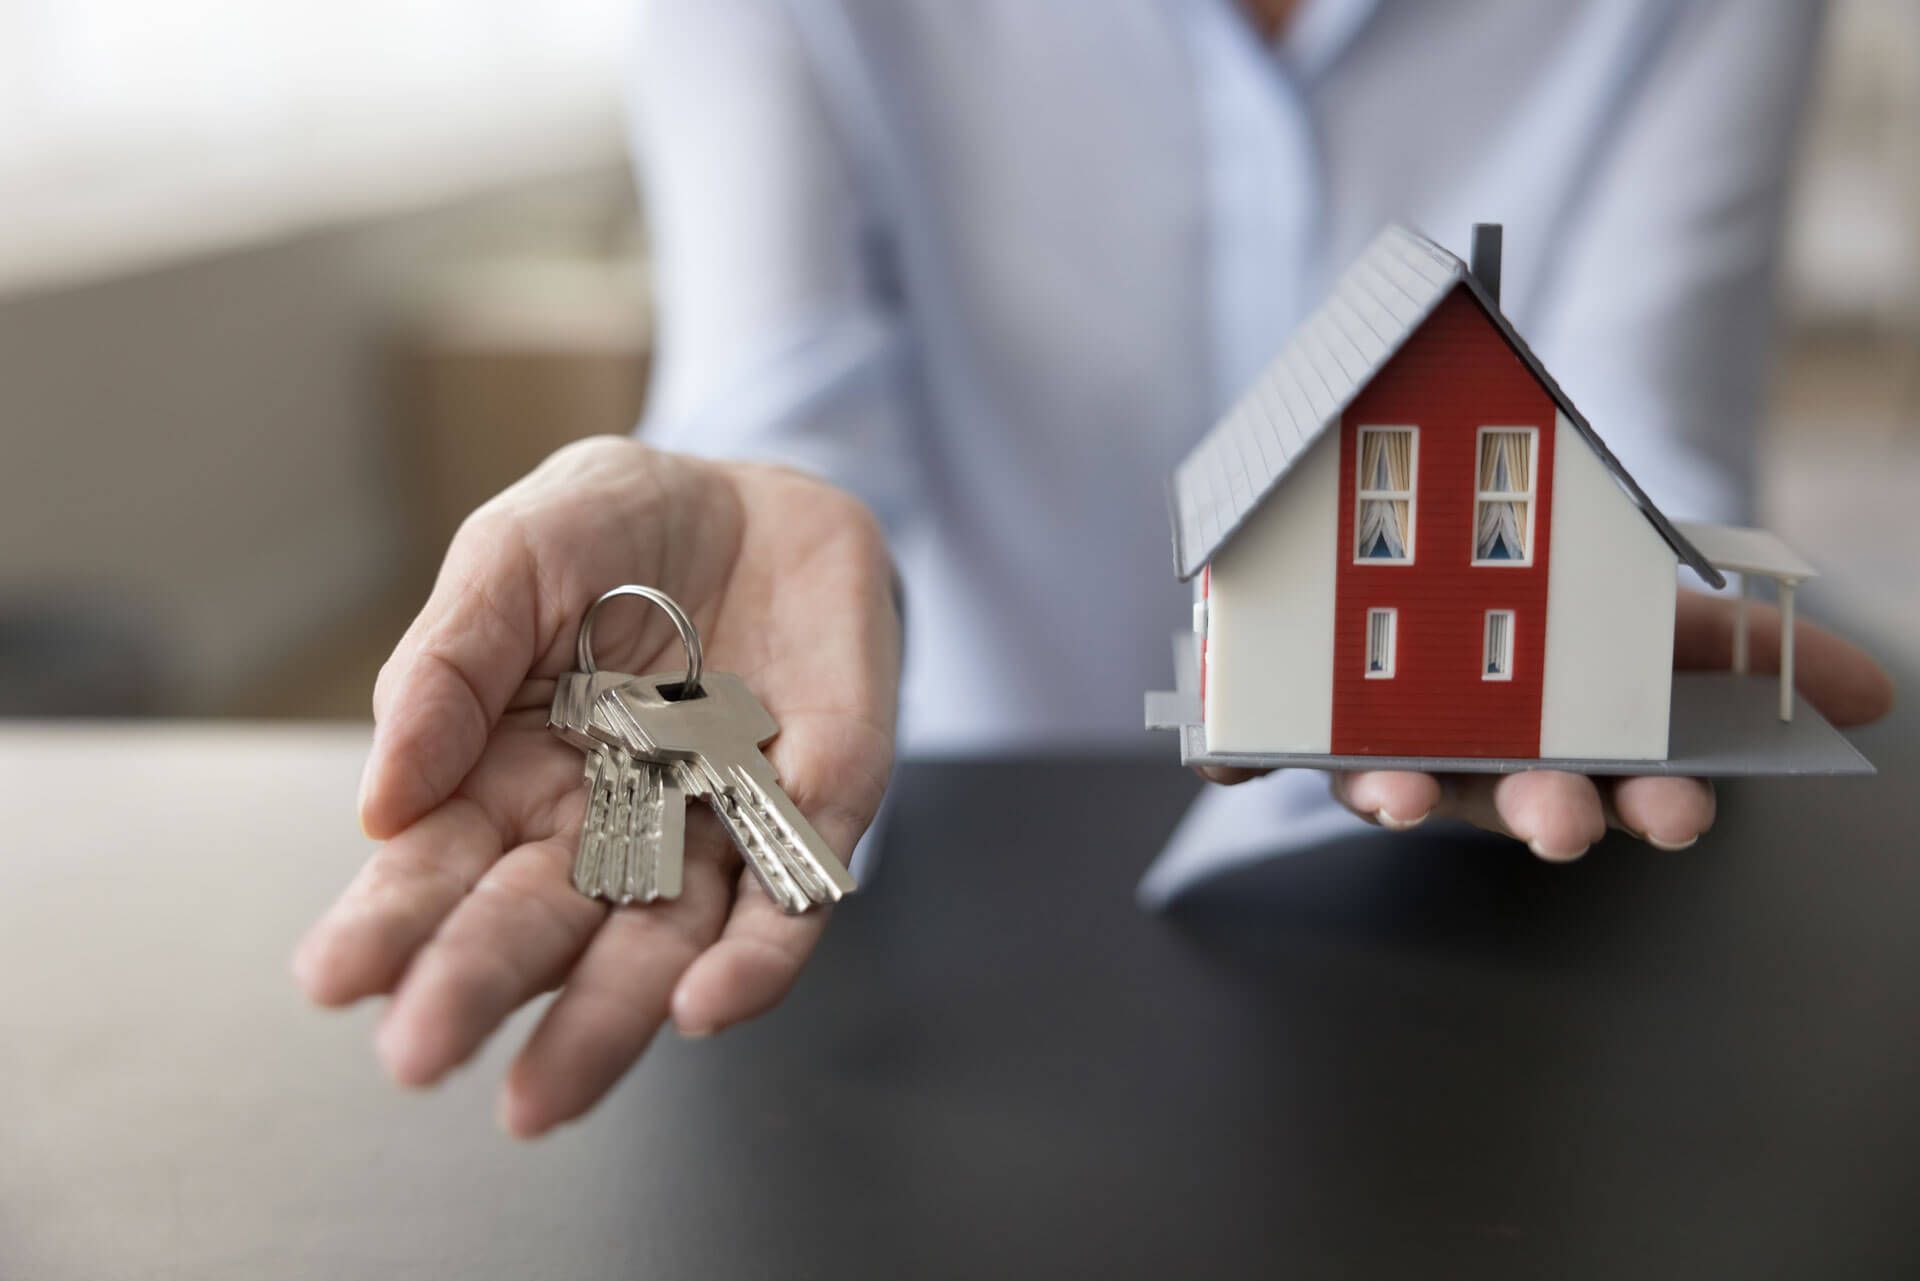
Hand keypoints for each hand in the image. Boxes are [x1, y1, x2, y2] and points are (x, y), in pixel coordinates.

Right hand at [293, 438, 899, 1135]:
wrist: (760, 489)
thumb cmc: (612, 529)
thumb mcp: (510, 557)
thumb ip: (447, 665)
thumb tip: (378, 803)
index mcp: (509, 775)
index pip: (439, 868)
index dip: (389, 922)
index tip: (334, 975)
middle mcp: (606, 824)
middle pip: (538, 924)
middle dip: (479, 988)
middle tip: (420, 1053)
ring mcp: (711, 826)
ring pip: (658, 944)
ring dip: (604, 1019)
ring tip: (544, 1089)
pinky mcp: (813, 808)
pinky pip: (787, 899)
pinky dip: (755, 957)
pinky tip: (704, 1005)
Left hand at [1205, 590, 1893, 859]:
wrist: (1462, 532)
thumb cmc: (1567, 602)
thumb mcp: (1656, 608)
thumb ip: (1749, 645)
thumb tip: (1874, 699)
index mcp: (1567, 743)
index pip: (1621, 790)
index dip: (1652, 806)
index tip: (1681, 813)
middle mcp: (1473, 758)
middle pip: (1505, 800)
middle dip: (1537, 811)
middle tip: (1565, 821)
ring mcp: (1383, 739)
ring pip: (1387, 780)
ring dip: (1391, 792)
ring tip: (1394, 794)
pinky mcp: (1298, 715)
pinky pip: (1258, 744)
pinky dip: (1236, 754)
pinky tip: (1223, 760)